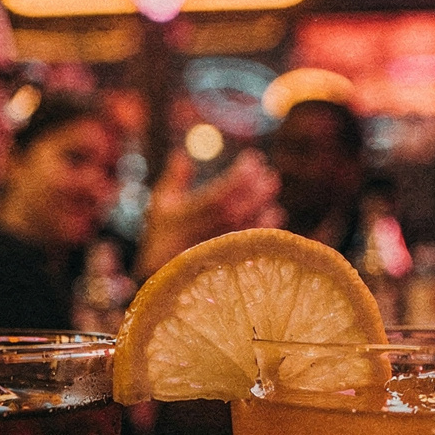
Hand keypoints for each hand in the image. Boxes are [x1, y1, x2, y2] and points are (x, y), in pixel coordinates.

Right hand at [134, 149, 282, 278]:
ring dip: (263, 209)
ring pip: (243, 231)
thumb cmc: (163, 237)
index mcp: (181, 220)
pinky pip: (249, 249)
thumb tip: (183, 153)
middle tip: (269, 176)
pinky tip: (273, 215)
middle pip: (233, 213)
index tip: (253, 160)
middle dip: (254, 191)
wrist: (161, 281)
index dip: (238, 177)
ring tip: (272, 189)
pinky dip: (264, 230)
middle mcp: (197, 238)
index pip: (216, 196)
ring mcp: (211, 256)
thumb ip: (174, 179)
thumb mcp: (160, 206)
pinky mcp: (224, 269)